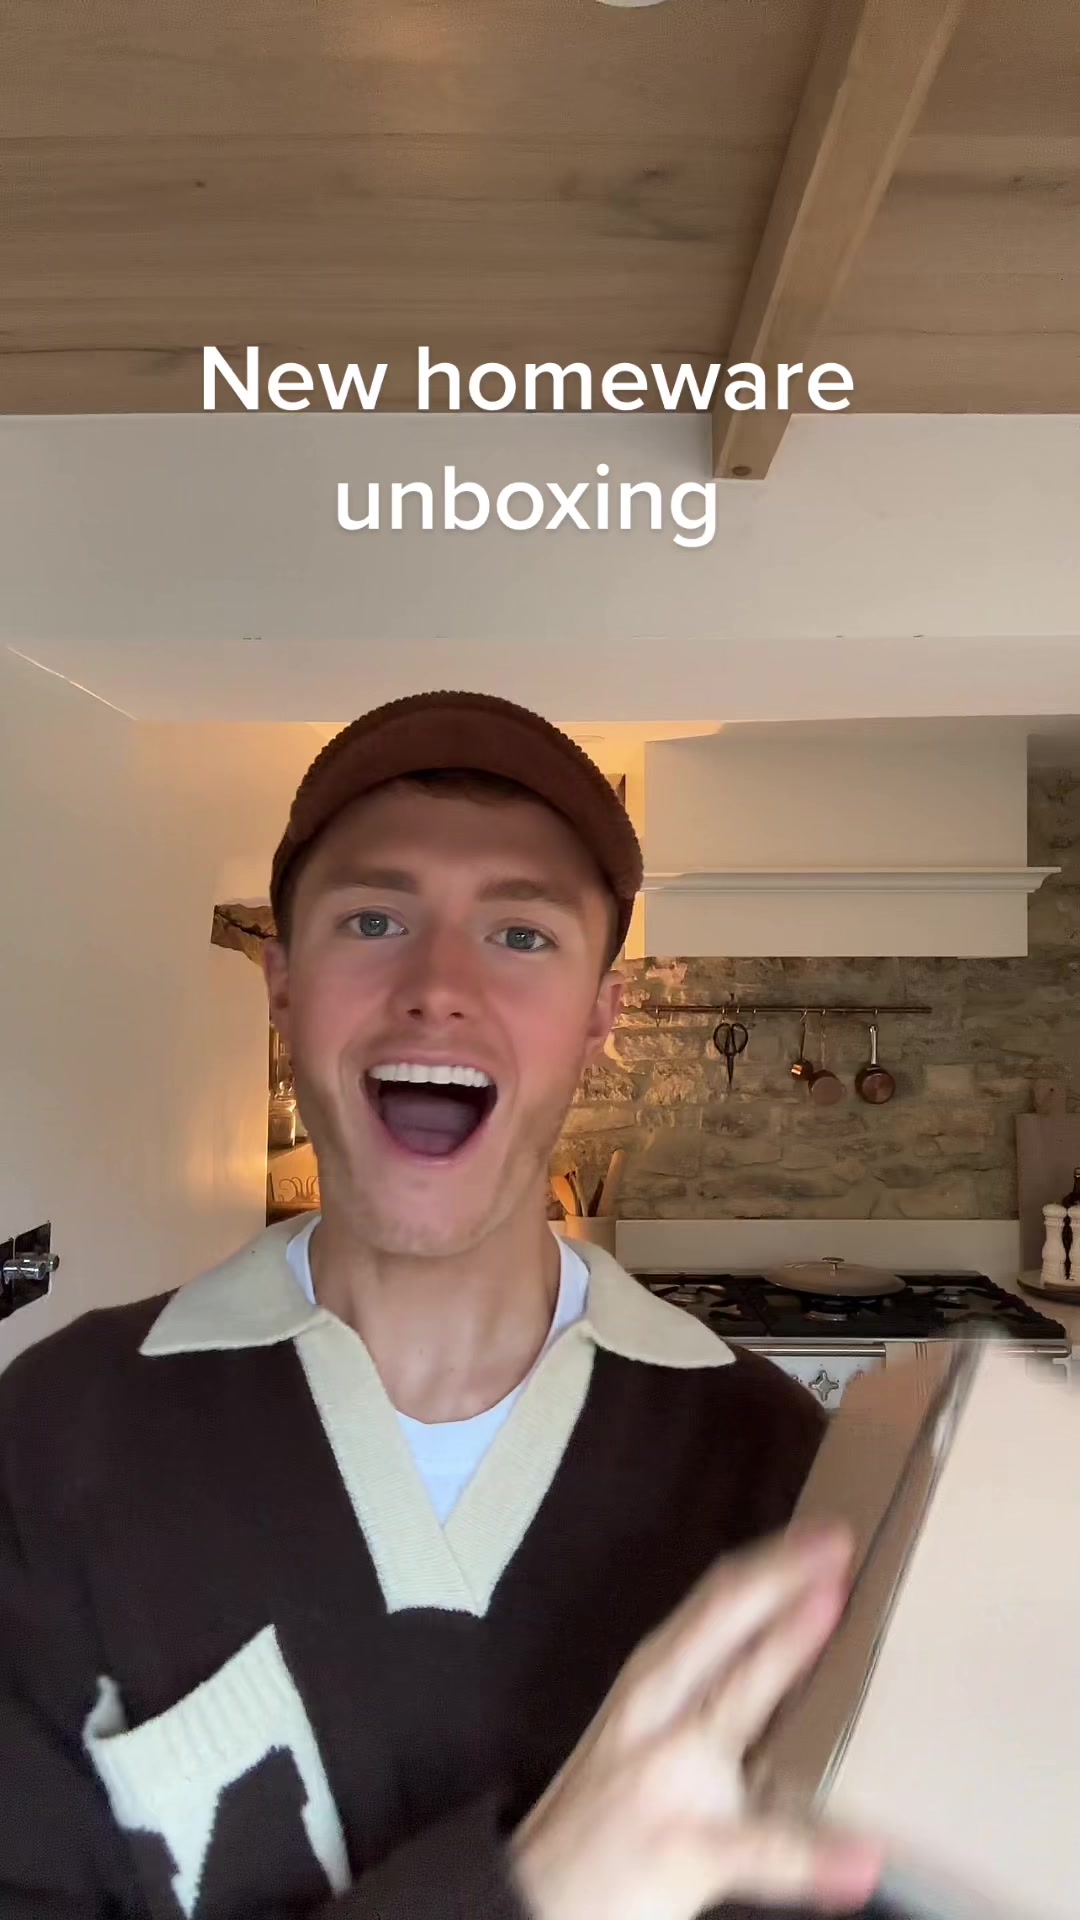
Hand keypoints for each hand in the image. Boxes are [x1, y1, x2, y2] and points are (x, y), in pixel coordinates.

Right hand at [510, 1527, 881, 1919]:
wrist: (529, 1901)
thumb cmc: (602, 1812)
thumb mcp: (642, 1734)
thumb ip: (700, 1696)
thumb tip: (780, 1659)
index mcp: (652, 1684)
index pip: (714, 1606)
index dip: (770, 1564)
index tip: (823, 1535)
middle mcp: (656, 1713)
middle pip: (721, 1624)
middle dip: (780, 1577)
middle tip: (839, 1542)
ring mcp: (669, 1776)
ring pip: (732, 1700)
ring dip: (783, 1649)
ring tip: (834, 1612)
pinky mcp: (682, 1847)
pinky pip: (757, 1851)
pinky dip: (815, 1859)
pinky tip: (863, 1860)